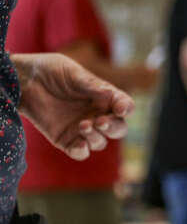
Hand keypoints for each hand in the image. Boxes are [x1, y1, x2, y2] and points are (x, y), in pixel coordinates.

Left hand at [15, 53, 132, 160]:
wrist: (22, 81)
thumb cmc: (50, 71)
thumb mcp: (74, 74)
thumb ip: (94, 86)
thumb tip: (115, 97)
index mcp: (104, 98)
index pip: (124, 106)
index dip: (126, 109)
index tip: (120, 110)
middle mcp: (96, 114)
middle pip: (118, 129)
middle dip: (114, 128)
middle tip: (101, 121)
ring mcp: (81, 129)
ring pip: (100, 142)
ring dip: (96, 137)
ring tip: (83, 125)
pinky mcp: (64, 140)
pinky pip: (80, 153)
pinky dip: (82, 151)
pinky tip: (79, 144)